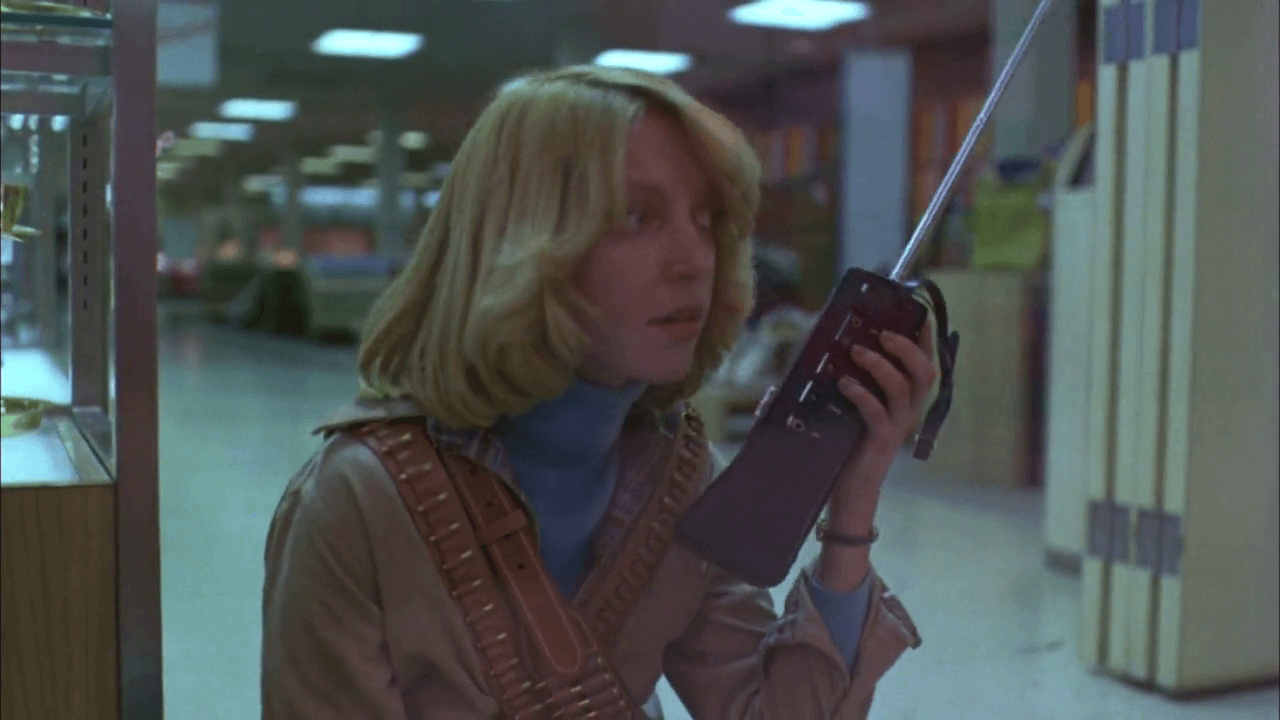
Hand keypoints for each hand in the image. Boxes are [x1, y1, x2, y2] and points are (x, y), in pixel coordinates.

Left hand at [813, 321, 936, 593]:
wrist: (842, 499)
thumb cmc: (837, 456)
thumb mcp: (828, 420)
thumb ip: (805, 403)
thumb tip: (771, 389)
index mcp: (899, 402)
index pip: (921, 364)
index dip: (921, 338)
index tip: (910, 312)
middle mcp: (904, 414)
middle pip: (925, 372)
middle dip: (908, 347)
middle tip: (882, 332)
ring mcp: (895, 430)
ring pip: (904, 389)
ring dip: (881, 365)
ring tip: (857, 351)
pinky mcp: (879, 445)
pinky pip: (878, 414)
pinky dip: (862, 394)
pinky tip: (844, 383)